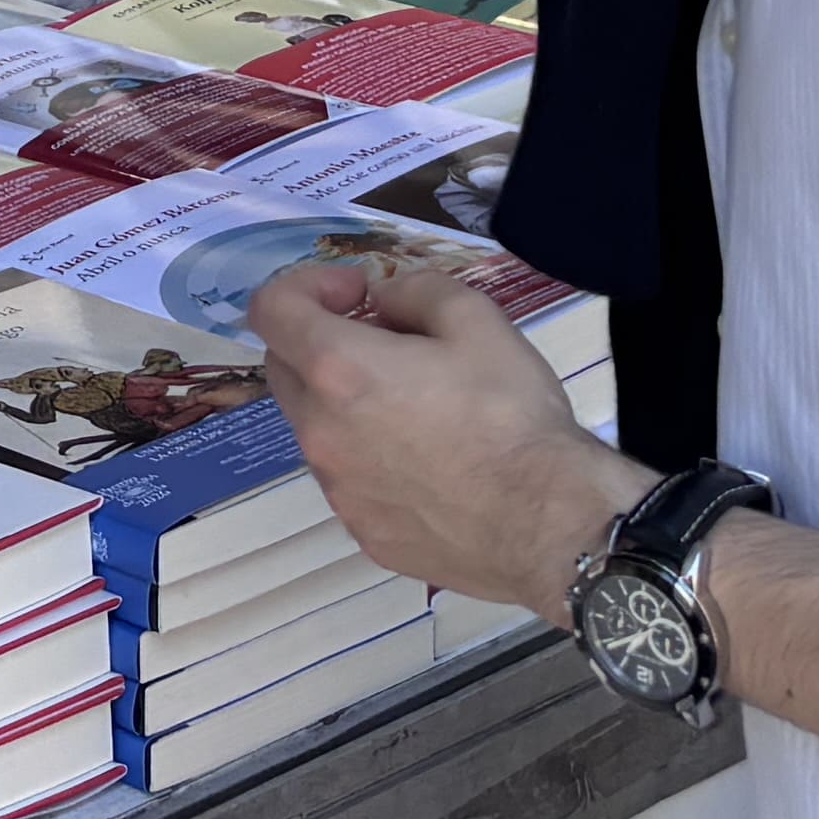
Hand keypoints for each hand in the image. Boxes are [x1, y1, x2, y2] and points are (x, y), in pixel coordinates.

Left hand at [250, 248, 640, 616]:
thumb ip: (416, 290)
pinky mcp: (363, 533)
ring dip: (347, 403)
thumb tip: (385, 301)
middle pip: (285, 369)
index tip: (358, 292)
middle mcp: (320, 434)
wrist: (548, 526)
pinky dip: (371, 457)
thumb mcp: (477, 319)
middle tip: (388, 341)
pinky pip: (350, 480)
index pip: (270, 309)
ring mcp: (338, 491)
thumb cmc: (512, 415)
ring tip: (419, 405)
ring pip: (317, 428)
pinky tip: (432, 463)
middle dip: (321, 341)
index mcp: (339, 371)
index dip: (305, 285)